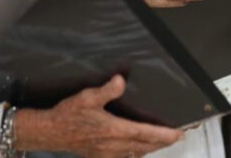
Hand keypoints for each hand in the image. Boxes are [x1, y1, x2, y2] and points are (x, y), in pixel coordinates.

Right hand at [15, 75, 183, 156]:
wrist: (51, 132)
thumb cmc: (69, 114)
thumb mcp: (87, 97)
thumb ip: (107, 89)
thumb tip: (121, 80)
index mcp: (114, 130)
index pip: (146, 133)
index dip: (164, 135)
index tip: (178, 133)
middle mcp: (114, 145)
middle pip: (146, 146)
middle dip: (163, 142)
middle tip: (177, 136)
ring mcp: (108, 153)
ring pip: (137, 153)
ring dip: (151, 148)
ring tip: (162, 142)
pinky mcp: (101, 156)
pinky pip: (125, 157)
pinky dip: (137, 153)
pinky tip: (138, 149)